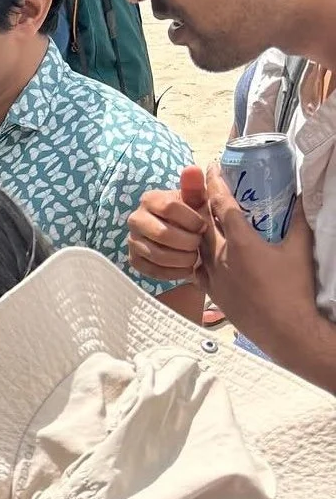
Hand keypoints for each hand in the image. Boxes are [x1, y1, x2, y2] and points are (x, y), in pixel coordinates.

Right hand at [127, 167, 208, 280]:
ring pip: (157, 254)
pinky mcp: (134, 260)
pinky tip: (185, 269)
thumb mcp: (201, 203)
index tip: (204, 226)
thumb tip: (193, 167)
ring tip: (194, 258)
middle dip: (187, 242)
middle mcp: (135, 218)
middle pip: (162, 233)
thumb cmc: (197, 220)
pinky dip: (172, 272)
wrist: (190, 246)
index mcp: (151, 199)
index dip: (191, 219)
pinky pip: (150, 270)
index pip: (169, 207)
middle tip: (199, 244)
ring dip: (182, 259)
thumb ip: (196, 188)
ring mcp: (132, 240)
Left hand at [197, 163, 318, 358]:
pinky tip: (201, 253)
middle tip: (206, 190)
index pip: (222, 205)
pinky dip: (197, 256)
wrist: (285, 330)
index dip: (216, 184)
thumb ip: (298, 221)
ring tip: (202, 218)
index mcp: (240, 242)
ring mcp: (213, 275)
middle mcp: (220, 256)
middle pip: (204, 223)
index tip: (211, 169)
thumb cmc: (294, 290)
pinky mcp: (212, 292)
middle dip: (204, 203)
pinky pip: (197, 268)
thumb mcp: (299, 250)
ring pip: (198, 245)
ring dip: (199, 230)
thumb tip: (301, 198)